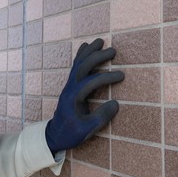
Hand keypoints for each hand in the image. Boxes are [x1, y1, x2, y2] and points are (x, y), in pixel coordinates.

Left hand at [45, 39, 124, 153]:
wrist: (54, 135)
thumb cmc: (70, 134)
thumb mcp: (86, 130)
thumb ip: (101, 117)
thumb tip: (116, 103)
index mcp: (73, 98)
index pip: (90, 82)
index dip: (106, 77)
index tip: (122, 75)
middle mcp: (69, 88)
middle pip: (83, 67)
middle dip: (97, 57)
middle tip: (113, 50)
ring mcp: (69, 86)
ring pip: (78, 64)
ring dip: (89, 52)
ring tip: (100, 41)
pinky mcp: (70, 86)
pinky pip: (76, 66)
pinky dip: (82, 55)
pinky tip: (86, 46)